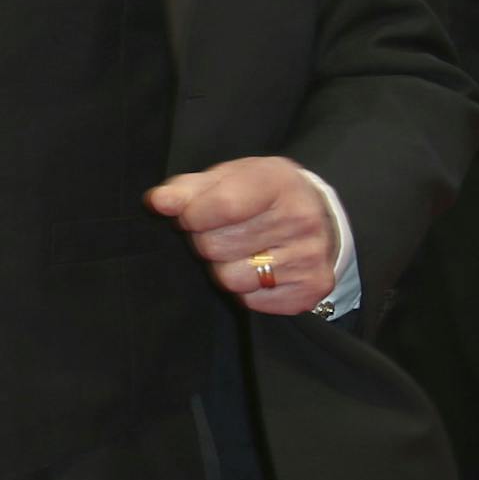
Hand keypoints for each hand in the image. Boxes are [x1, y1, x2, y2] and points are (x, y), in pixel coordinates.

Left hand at [145, 156, 336, 315]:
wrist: (320, 217)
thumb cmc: (261, 194)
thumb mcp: (227, 177)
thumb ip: (188, 189)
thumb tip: (157, 202)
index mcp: (278, 183)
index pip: (221, 206)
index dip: (192, 215)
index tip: (190, 215)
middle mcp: (301, 221)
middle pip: (217, 246)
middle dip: (206, 240)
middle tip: (220, 232)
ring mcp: (309, 258)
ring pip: (231, 278)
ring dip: (223, 267)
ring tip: (238, 251)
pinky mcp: (310, 291)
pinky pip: (251, 302)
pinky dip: (246, 290)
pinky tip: (258, 269)